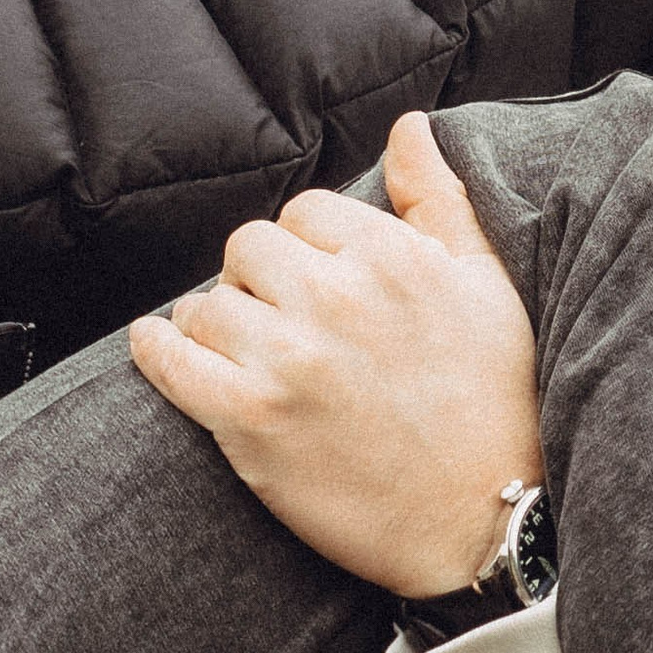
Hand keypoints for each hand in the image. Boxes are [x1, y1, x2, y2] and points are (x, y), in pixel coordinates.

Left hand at [129, 112, 540, 595]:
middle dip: (257, 281)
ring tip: (242, 352)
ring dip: (215, 323)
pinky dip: (157, 351)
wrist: (489, 523)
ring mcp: (290, 360)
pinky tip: (158, 346)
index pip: (303, 212)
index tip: (316, 286)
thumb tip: (409, 128)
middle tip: (280, 324)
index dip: (305, 248)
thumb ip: (436, 200)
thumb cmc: (495, 403)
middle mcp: (336, 298)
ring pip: (208, 302)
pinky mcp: (253, 421)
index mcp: (390, 258)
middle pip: (248, 248)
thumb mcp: (485, 287)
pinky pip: (174, 362)